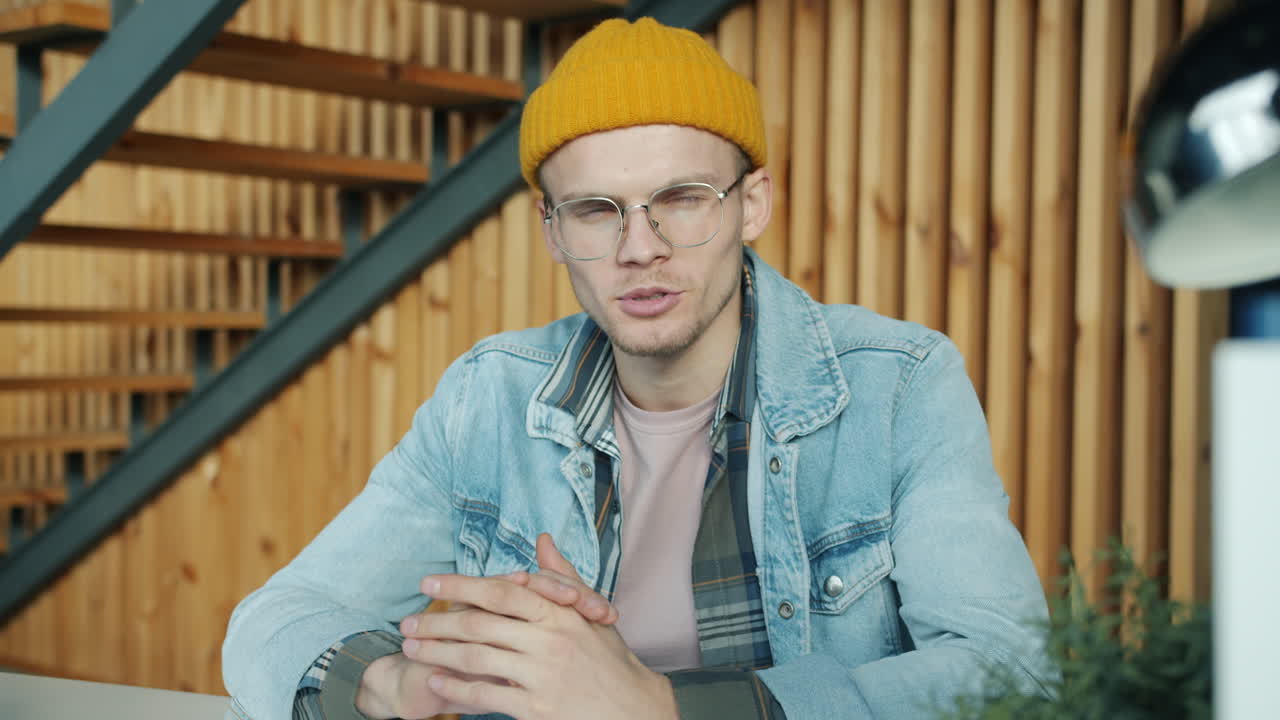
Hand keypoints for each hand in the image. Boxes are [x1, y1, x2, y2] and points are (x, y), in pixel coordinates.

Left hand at [358, 535, 619, 717]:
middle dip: (436, 622)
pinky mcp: (537, 708)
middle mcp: (549, 640)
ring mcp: (542, 675)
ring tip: (411, 650)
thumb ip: (561, 577)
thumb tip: (542, 539)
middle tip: (405, 623)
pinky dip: (456, 689)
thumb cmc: (611, 661)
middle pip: (479, 624)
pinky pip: (486, 695)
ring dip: (436, 653)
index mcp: (559, 614)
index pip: (501, 591)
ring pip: (475, 659)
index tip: (429, 583)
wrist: (634, 711)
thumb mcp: (590, 615)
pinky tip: (435, 682)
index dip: (461, 585)